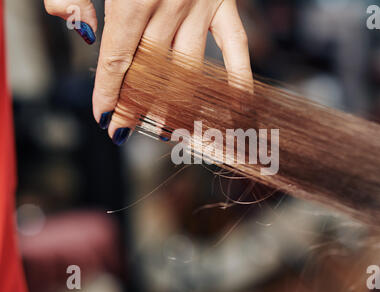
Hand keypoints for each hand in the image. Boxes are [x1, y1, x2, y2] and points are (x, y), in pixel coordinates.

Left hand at [44, 0, 252, 144]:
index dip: (109, 92)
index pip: (117, 58)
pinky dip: (238, 78)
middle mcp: (169, 6)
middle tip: (127, 130)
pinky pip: (236, 47)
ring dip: (177, 103)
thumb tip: (79, 29)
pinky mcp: (225, 3)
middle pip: (150, 70)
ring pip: (188, 68)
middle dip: (136, 104)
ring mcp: (202, 7)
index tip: (104, 119)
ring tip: (166, 131)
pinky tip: (235, 107)